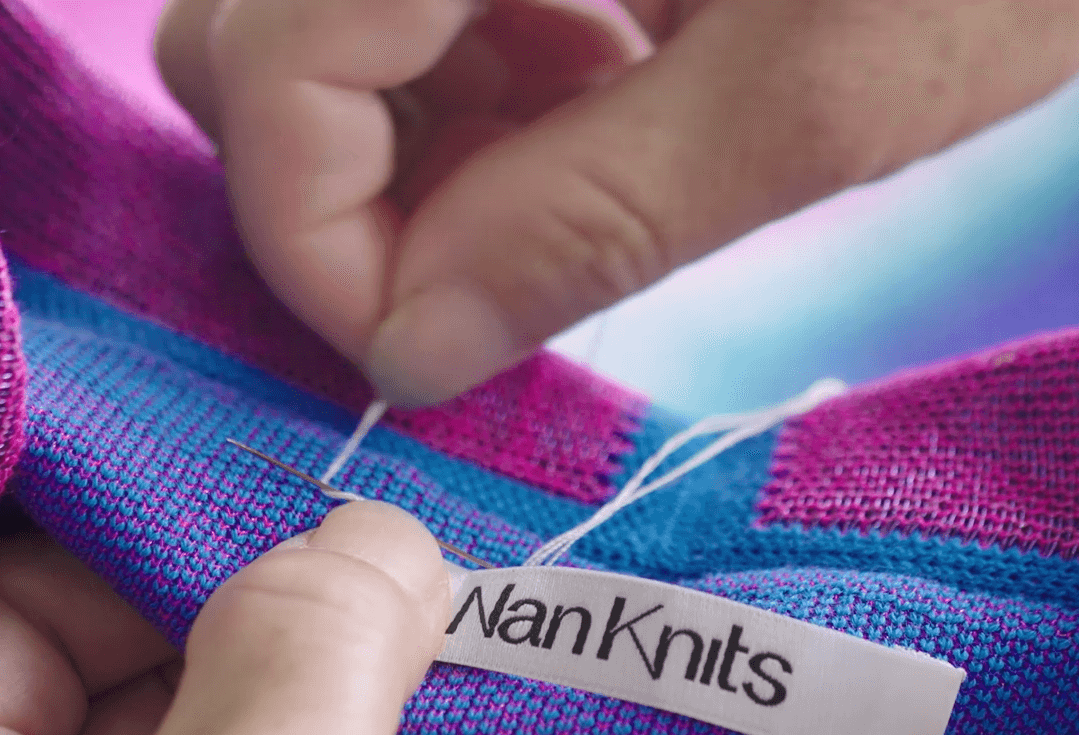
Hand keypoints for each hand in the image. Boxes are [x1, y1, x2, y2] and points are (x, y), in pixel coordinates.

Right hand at [156, 0, 1078, 405]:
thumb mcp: (828, 87)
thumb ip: (597, 218)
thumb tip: (408, 354)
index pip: (268, 62)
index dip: (317, 241)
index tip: (425, 356)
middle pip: (250, 32)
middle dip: (344, 191)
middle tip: (499, 271)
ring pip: (321, 17)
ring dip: (414, 139)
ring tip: (586, 171)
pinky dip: (478, 70)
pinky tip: (608, 87)